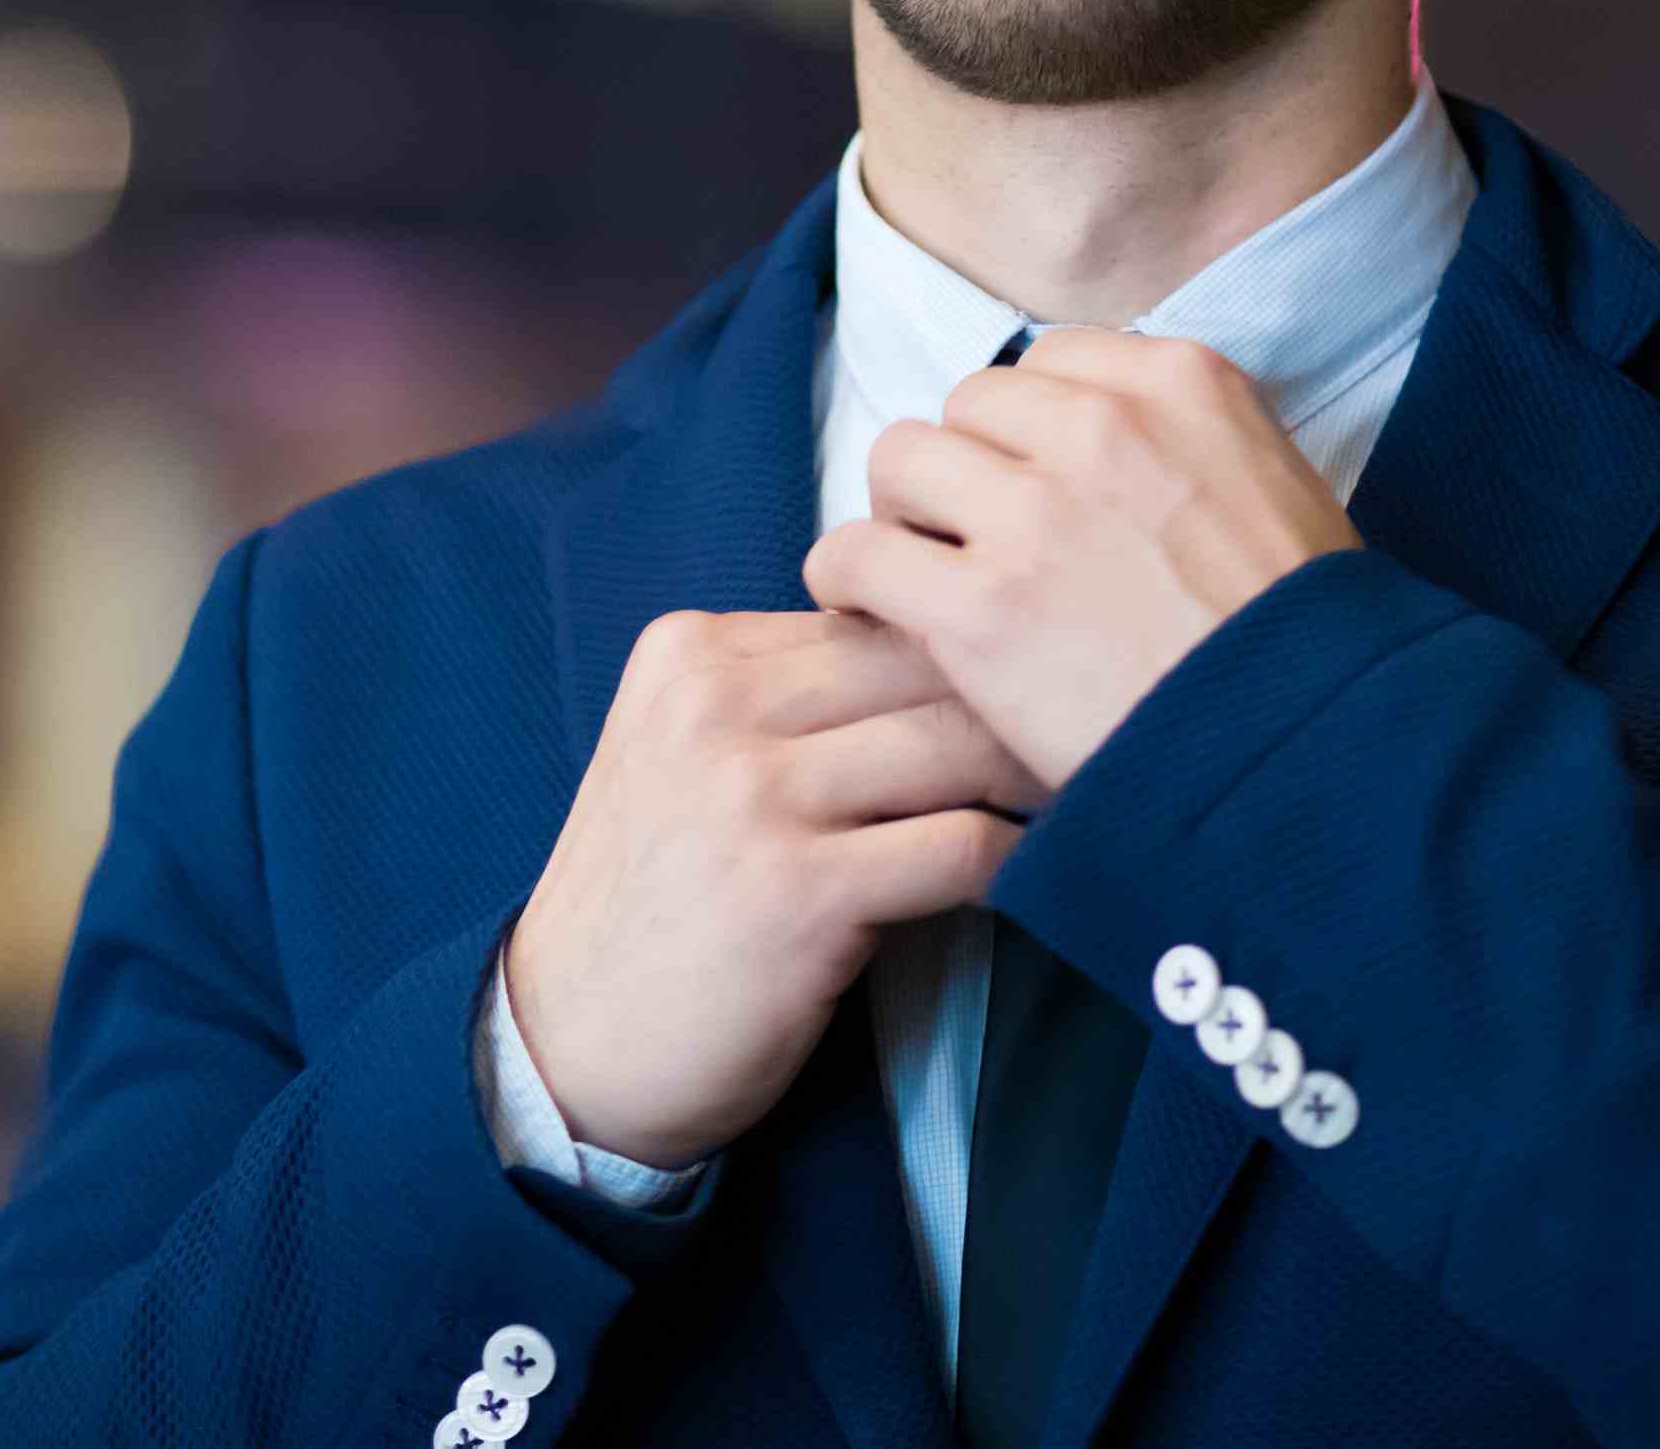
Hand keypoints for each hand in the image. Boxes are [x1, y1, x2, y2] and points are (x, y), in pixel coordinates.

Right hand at [506, 607, 1046, 1171]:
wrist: (569, 1046)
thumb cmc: (657, 899)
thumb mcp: (682, 754)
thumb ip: (784, 696)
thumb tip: (950, 656)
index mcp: (689, 653)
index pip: (873, 613)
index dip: (963, 648)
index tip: (1027, 681)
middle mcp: (714, 707)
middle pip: (924, 663)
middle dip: (1016, 697)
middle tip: (1090, 733)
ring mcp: (753, 796)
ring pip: (956, 744)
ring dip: (1033, 775)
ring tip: (1080, 795)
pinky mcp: (798, 892)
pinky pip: (961, 847)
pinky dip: (1015, 859)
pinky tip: (1032, 873)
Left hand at [802, 327, 1359, 798]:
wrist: (1314, 750)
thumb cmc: (1306, 643)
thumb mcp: (1278, 489)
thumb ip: (1185, 444)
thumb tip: (1107, 445)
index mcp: (1180, 383)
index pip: (1052, 362)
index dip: (1030, 429)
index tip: (1033, 482)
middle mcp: (1101, 426)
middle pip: (971, 403)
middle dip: (967, 466)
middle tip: (975, 536)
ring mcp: (1035, 513)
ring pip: (902, 458)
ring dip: (905, 513)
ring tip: (921, 571)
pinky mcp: (980, 607)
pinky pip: (858, 552)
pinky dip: (849, 578)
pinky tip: (867, 608)